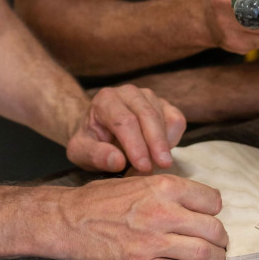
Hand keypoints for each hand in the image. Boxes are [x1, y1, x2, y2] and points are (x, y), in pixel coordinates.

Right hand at [58, 175, 228, 259]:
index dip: (215, 209)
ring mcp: (152, 242)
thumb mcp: (137, 180)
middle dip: (221, 237)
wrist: (70, 220)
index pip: (210, 200)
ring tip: (218, 259)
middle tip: (219, 241)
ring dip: (217, 258)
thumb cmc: (100, 200)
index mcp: (161, 187)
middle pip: (212, 228)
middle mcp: (161, 213)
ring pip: (202, 253)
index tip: (213, 215)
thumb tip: (196, 201)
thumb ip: (167, 189)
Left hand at [66, 84, 185, 173]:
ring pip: (164, 118)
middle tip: (162, 167)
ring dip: (163, 145)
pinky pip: (176, 120)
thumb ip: (96, 155)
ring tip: (153, 167)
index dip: (135, 145)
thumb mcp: (81, 152)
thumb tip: (117, 161)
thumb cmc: (90, 141)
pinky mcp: (163, 104)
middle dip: (156, 143)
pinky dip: (173, 138)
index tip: (144, 167)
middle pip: (148, 115)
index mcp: (105, 100)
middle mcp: (128, 92)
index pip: (124, 121)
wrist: (97, 129)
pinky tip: (162, 153)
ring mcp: (148, 96)